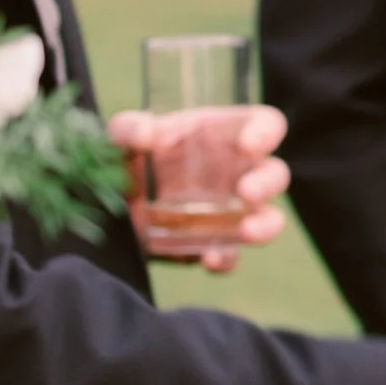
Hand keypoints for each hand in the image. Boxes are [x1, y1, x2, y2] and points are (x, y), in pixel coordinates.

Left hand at [109, 106, 287, 273]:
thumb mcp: (121, 136)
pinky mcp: (212, 244)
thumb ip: (129, 128)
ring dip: (265, 225)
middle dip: (267, 183)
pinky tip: (209, 258)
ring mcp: (229, 212)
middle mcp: (235, 173)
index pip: (264, 124)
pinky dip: (226, 260)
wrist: (110, 204)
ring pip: (267, 218)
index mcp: (223, 136)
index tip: (247, 145)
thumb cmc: (127, 157)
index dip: (265, 132)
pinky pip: (231, 255)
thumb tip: (146, 133)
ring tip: (247, 231)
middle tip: (245, 192)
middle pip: (274, 174)